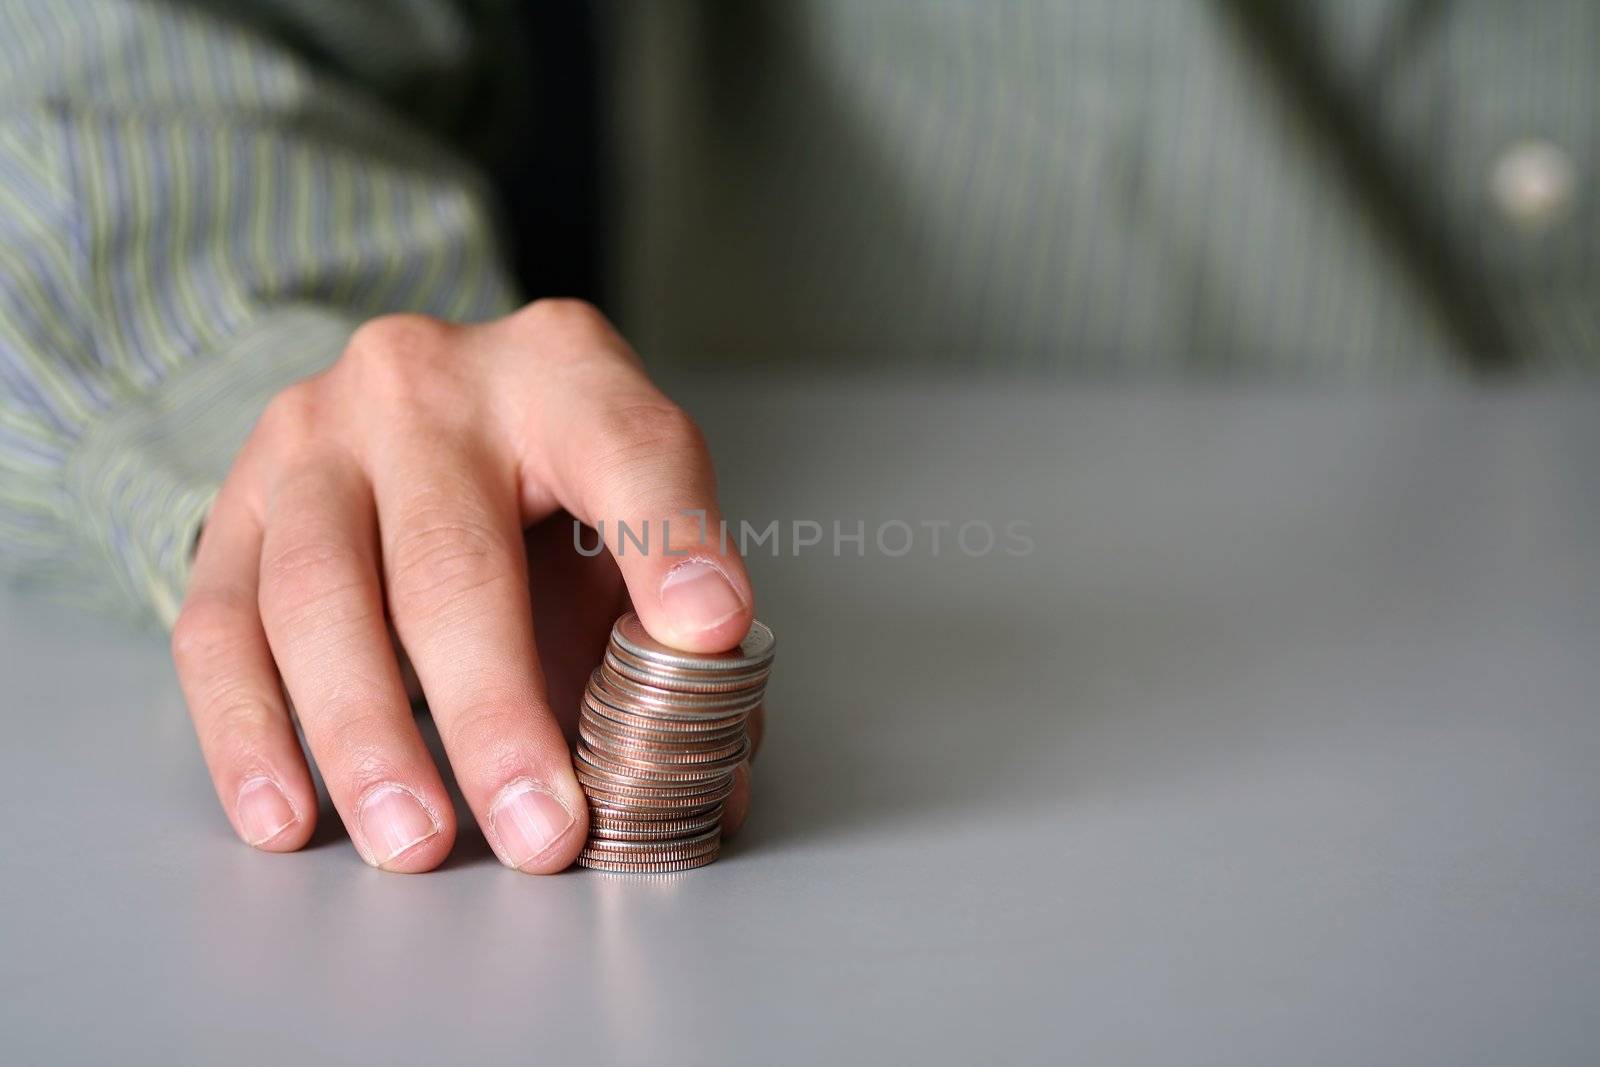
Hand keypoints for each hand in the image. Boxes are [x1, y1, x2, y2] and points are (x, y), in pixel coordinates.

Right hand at [170, 300, 761, 871]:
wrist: (414, 405)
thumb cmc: (544, 479)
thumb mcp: (623, 520)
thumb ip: (665, 636)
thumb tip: (704, 783)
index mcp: (564, 373)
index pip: (631, 451)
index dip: (671, 544)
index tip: (707, 635)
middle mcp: (430, 384)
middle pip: (455, 557)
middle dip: (495, 714)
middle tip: (539, 833)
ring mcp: (315, 436)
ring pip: (320, 595)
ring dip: (366, 739)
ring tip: (414, 843)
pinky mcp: (233, 502)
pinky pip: (221, 628)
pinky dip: (250, 735)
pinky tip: (289, 814)